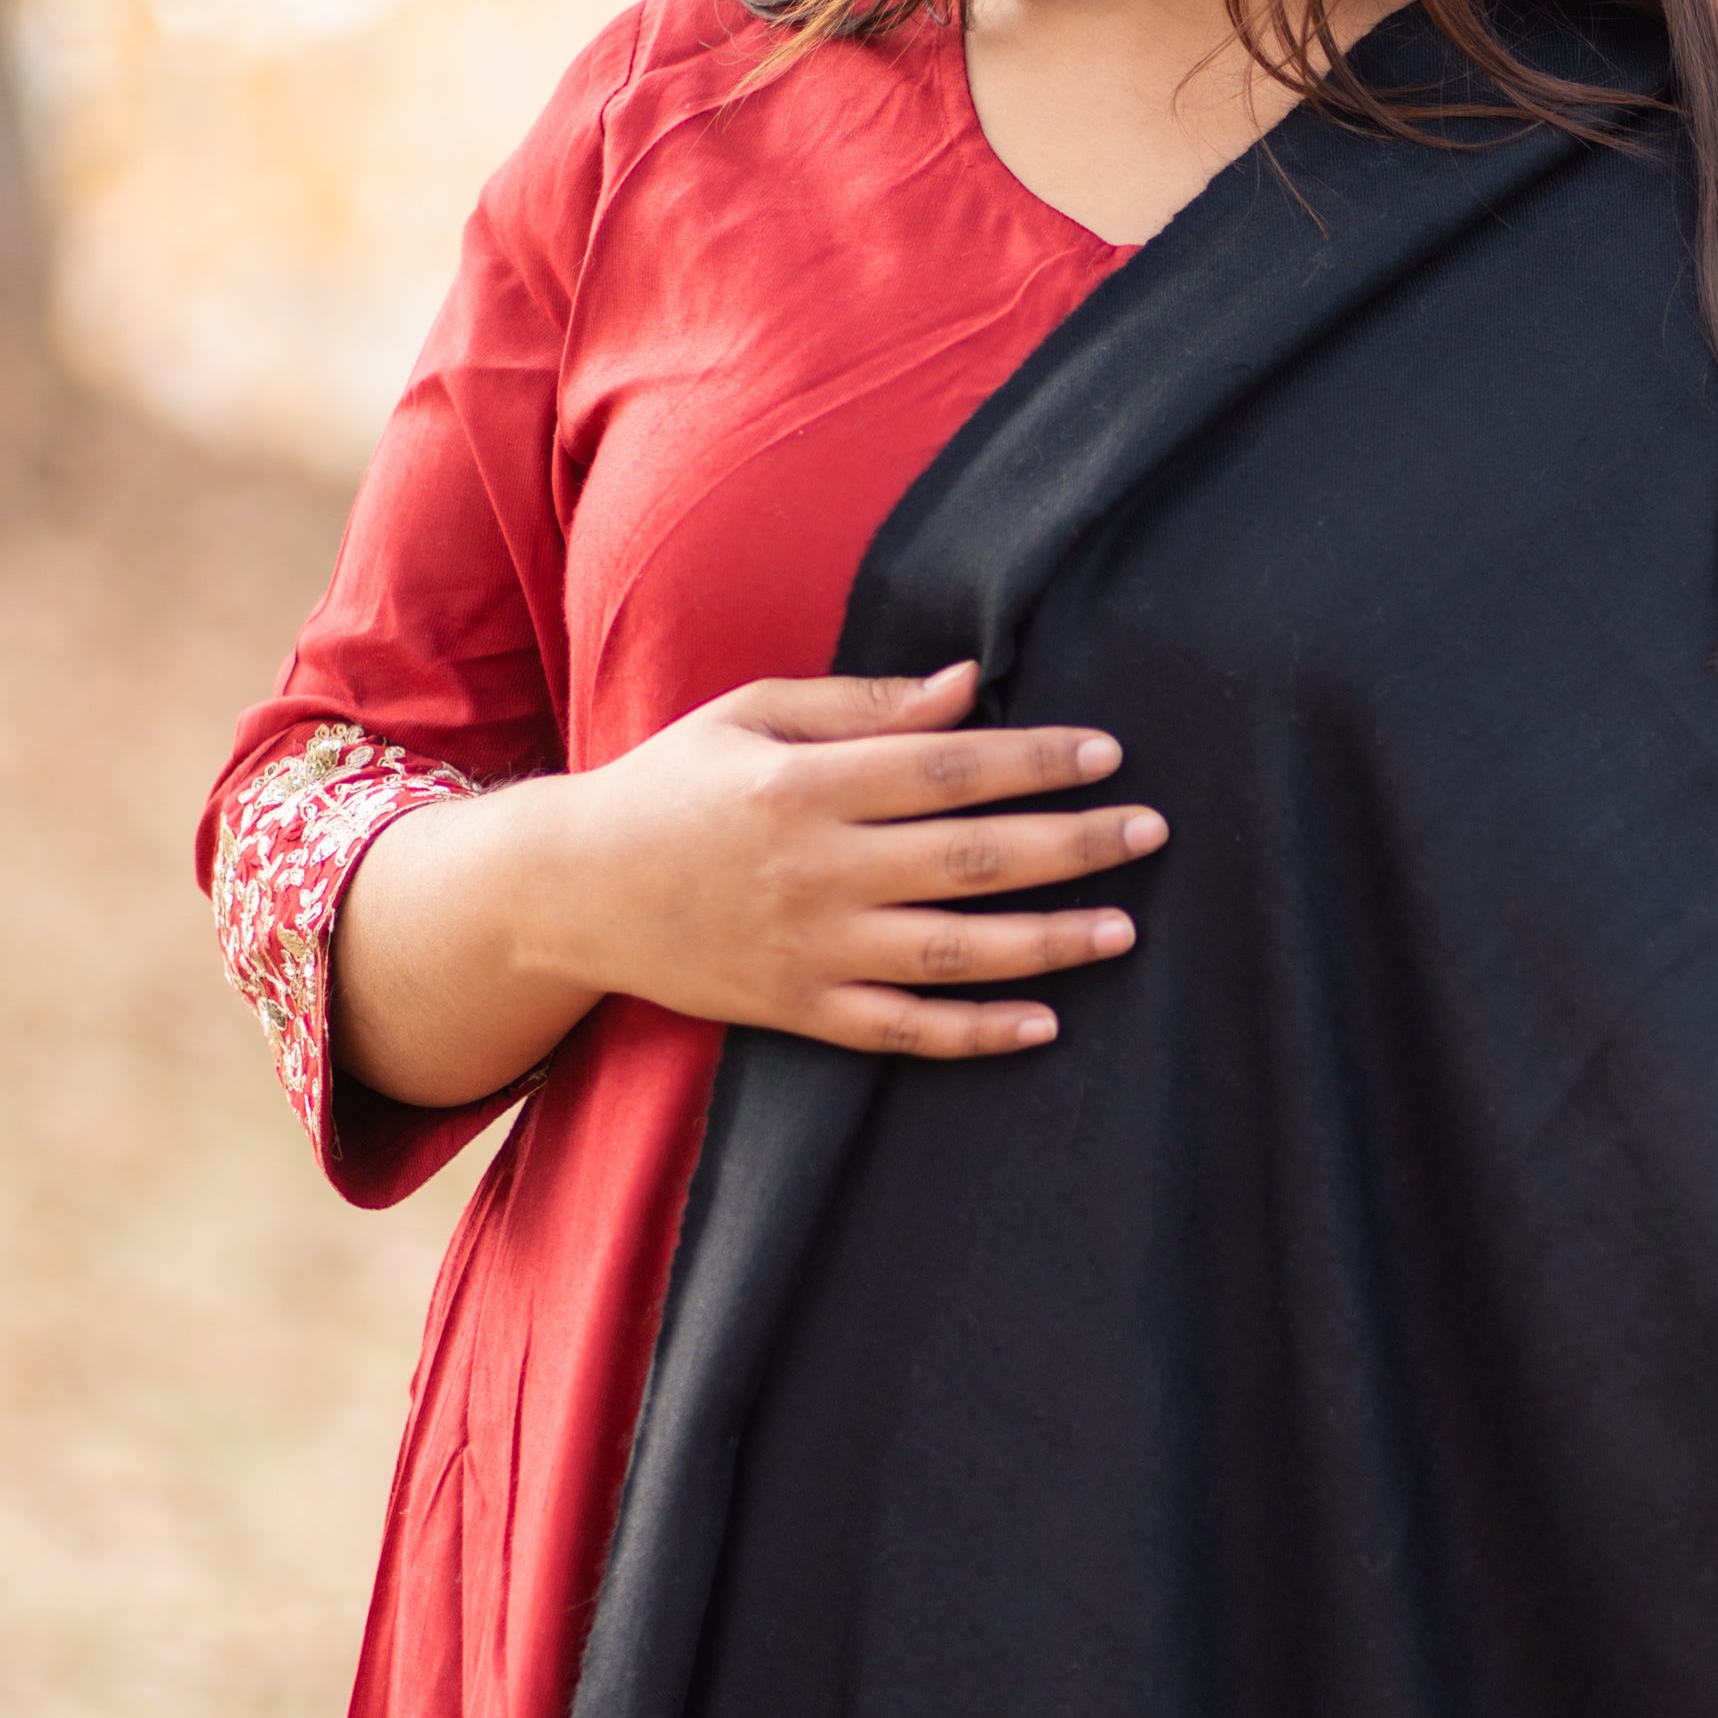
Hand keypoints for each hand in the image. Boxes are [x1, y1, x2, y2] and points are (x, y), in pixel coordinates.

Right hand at [331, 662, 1162, 1102]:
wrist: (565, 891)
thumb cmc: (668, 785)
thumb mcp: (751, 715)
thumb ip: (864, 705)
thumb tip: (968, 687)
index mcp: (804, 783)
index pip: (946, 769)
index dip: (1034, 761)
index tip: (1108, 752)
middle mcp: (812, 869)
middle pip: (969, 858)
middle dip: (1071, 844)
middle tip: (1152, 830)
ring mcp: (806, 948)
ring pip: (949, 952)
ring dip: (1046, 942)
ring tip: (1123, 928)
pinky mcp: (794, 1010)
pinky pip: (900, 1030)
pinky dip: (973, 1031)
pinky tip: (1042, 1023)